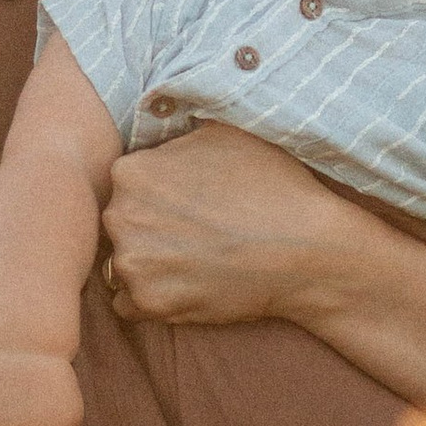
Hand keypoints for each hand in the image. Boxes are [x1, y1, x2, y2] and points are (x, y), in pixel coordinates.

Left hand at [98, 121, 364, 326]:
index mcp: (130, 171)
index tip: (181, 201)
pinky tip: (188, 283)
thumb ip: (175, 132)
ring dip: (147, 262)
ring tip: (192, 259)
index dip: (154, 193)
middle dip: (146, 226)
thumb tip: (160, 121)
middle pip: (119, 222)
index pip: (124, 184)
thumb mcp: (221, 133)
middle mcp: (119, 216)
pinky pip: (129, 302)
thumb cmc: (271, 186)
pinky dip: (152, 297)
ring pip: (122, 262)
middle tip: (190, 231)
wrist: (305, 250)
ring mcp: (132, 263)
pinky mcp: (149, 304)